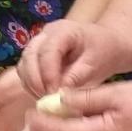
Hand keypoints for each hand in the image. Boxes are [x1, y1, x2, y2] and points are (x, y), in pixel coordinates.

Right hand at [17, 20, 131, 98]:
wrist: (107, 45)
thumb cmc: (104, 51)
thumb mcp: (96, 63)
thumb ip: (77, 76)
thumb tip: (59, 93)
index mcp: (64, 30)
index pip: (47, 51)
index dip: (48, 73)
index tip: (54, 93)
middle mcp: (46, 34)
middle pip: (30, 55)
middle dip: (35, 80)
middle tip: (46, 99)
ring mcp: (39, 43)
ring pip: (24, 63)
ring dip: (31, 83)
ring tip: (44, 99)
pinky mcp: (36, 55)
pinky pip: (25, 70)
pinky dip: (30, 84)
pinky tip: (42, 96)